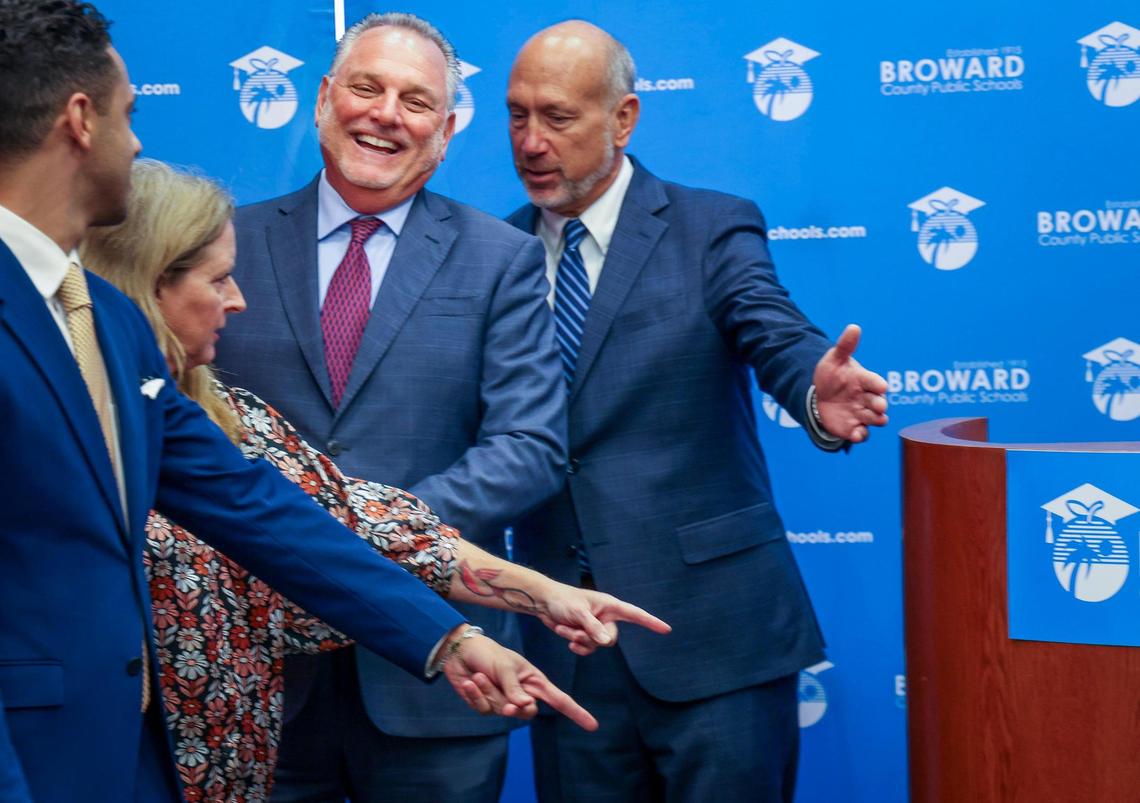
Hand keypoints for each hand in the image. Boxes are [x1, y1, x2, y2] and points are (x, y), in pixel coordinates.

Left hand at [442, 630, 597, 730]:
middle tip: (508, 702)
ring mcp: (504, 700)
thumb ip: (514, 688)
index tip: (593, 726)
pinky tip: (469, 682)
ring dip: (489, 692)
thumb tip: (526, 708)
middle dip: (516, 707)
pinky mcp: (486, 704)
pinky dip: (476, 695)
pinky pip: (484, 709)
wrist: (460, 651)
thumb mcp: (505, 666)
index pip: (559, 699)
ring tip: (480, 675)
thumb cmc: (488, 653)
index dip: (576, 713)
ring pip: (502, 711)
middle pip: (527, 713)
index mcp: (533, 680)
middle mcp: (522, 692)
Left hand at [537, 584, 670, 655]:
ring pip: (596, 645)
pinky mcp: (585, 635)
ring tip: (564, 628)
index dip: (651, 622)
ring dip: (579, 640)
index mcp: (610, 605)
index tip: (666, 629)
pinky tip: (567, 639)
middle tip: (575, 631)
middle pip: (611, 639)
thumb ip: (593, 628)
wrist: (544, 603)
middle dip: (591, 638)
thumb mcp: (578, 613)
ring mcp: (596, 626)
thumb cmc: (563, 601)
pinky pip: (588, 649)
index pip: (635, 614)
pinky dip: (577, 646)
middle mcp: (606, 616)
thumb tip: (607, 643)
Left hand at [812, 324, 888, 442]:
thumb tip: (854, 327)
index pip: (875, 382)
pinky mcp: (854, 427)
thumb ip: (845, 345)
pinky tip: (855, 435)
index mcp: (865, 380)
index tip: (881, 387)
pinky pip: (862, 434)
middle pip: (879, 403)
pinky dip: (860, 435)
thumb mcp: (834, 359)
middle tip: (877, 406)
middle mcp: (868, 398)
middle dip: (879, 405)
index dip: (878, 384)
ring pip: (875, 420)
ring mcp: (862, 414)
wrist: (820, 396)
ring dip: (873, 421)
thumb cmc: (832, 375)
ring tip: (865, 421)